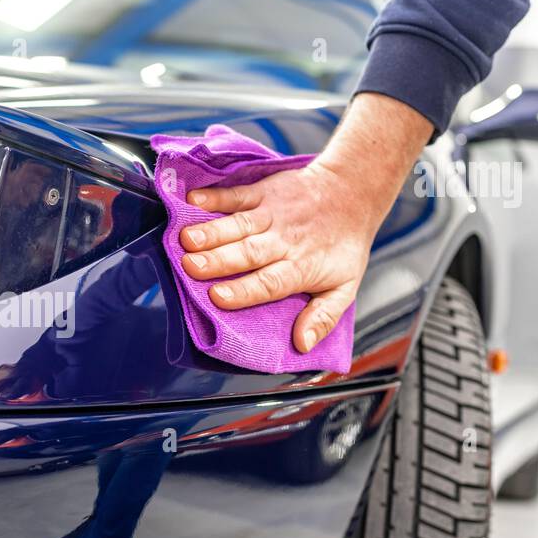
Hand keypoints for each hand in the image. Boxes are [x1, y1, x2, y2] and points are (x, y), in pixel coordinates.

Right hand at [178, 93, 432, 352]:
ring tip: (185, 238)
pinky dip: (214, 197)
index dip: (244, 290)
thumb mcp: (345, 287)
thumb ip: (323, 317)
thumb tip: (302, 344)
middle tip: (189, 267)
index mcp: (301, 267)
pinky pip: (237, 194)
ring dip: (210, 231)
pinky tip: (193, 199)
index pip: (270, 282)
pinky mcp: (264, 192)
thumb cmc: (342, 246)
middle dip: (217, 261)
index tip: (217, 297)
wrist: (352, 193)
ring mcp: (272, 214)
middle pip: (248, 253)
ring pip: (239, 225)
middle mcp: (284, 241)